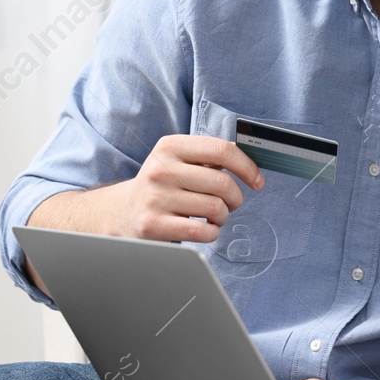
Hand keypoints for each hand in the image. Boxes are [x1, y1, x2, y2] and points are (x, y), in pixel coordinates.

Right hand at [115, 134, 265, 242]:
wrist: (122, 212)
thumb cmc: (163, 185)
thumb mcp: (178, 160)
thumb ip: (210, 157)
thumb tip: (251, 161)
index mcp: (170, 146)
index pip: (221, 150)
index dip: (247, 167)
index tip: (257, 181)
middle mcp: (161, 169)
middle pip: (223, 183)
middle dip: (236, 198)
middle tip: (230, 203)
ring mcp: (155, 197)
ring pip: (216, 208)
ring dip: (223, 216)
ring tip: (214, 217)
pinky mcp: (153, 225)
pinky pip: (203, 232)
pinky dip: (213, 233)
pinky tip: (206, 229)